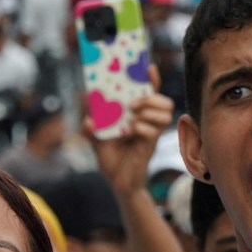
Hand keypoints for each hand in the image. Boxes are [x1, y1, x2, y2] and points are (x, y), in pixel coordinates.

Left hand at [92, 70, 172, 196]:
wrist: (118, 184)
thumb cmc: (111, 161)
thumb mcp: (96, 141)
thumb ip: (90, 128)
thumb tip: (86, 114)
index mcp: (137, 117)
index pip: (150, 93)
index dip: (152, 79)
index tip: (148, 67)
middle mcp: (148, 123)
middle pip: (164, 101)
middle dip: (150, 97)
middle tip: (133, 103)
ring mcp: (151, 135)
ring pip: (165, 114)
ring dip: (149, 111)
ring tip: (132, 116)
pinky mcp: (149, 147)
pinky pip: (152, 132)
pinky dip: (141, 128)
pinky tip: (129, 132)